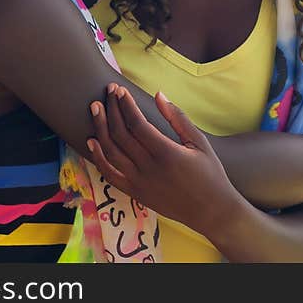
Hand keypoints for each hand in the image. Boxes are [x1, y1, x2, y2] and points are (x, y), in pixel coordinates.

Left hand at [87, 84, 241, 237]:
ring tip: (95, 108)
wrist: (211, 212)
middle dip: (111, 109)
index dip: (126, 104)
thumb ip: (178, 118)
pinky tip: (92, 140)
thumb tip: (158, 95)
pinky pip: (109, 174)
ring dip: (100, 128)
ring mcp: (139, 183)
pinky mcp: (134, 193)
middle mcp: (149, 169)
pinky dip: (98, 157)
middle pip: (120, 134)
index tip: (121, 90)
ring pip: (110, 151)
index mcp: (167, 153)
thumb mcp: (200, 142)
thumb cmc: (210, 173)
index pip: (137, 123)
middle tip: (108, 92)